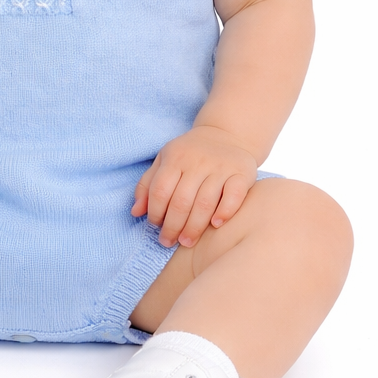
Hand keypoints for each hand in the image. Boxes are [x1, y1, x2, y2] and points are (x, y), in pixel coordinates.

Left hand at [131, 126, 257, 247]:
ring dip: (194, 227)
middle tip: (168, 242)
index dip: (155, 213)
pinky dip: (225, 212)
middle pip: (181, 201)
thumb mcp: (165, 160)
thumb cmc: (190, 154)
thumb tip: (135, 212)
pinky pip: (234, 195)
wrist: (227, 135)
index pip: (160, 191)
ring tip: (186, 241)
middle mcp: (198, 161)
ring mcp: (221, 167)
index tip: (155, 227)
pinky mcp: (242, 173)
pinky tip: (216, 224)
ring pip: (205, 203)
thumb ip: (148, 185)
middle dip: (172, 227)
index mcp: (175, 157)